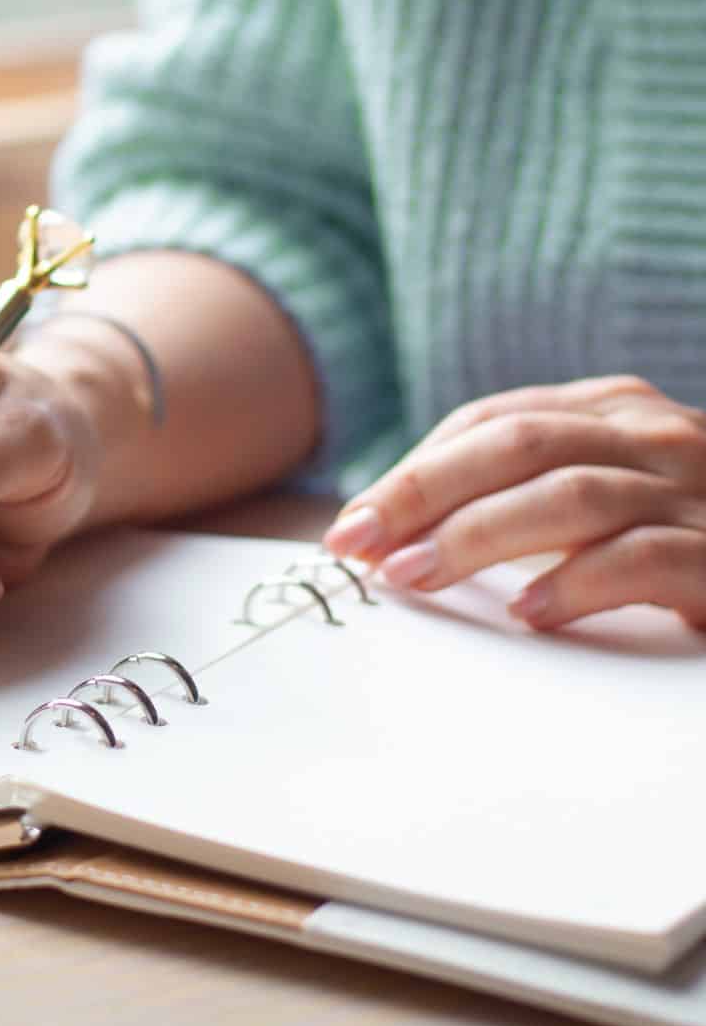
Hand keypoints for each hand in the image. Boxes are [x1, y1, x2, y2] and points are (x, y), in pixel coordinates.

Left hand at [323, 375, 705, 629]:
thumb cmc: (691, 537)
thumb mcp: (609, 496)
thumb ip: (532, 497)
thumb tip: (409, 537)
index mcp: (613, 411)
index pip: (492, 422)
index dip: (415, 469)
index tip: (352, 521)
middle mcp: (652, 435)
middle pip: (516, 445)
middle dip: (424, 493)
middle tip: (357, 544)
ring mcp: (695, 490)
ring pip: (570, 494)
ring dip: (479, 536)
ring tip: (415, 578)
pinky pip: (644, 557)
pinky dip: (578, 582)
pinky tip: (528, 614)